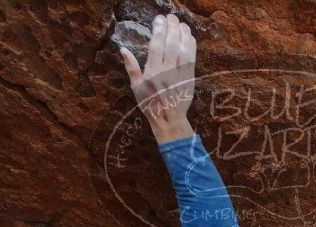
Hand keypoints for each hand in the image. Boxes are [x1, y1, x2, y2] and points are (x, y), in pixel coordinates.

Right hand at [120, 14, 196, 142]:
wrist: (168, 119)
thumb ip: (131, 67)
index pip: (156, 46)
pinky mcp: (190, 78)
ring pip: (184, 49)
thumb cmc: (150, 104)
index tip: (159, 19)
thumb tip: (123, 49)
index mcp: (152, 73)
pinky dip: (191, 45)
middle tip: (170, 16)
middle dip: (171, 27)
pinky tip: (188, 36)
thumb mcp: (136, 87)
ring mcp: (180, 75)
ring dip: (183, 33)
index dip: (158, 30)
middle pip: (171, 44)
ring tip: (180, 23)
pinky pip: (192, 58)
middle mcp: (167, 72)